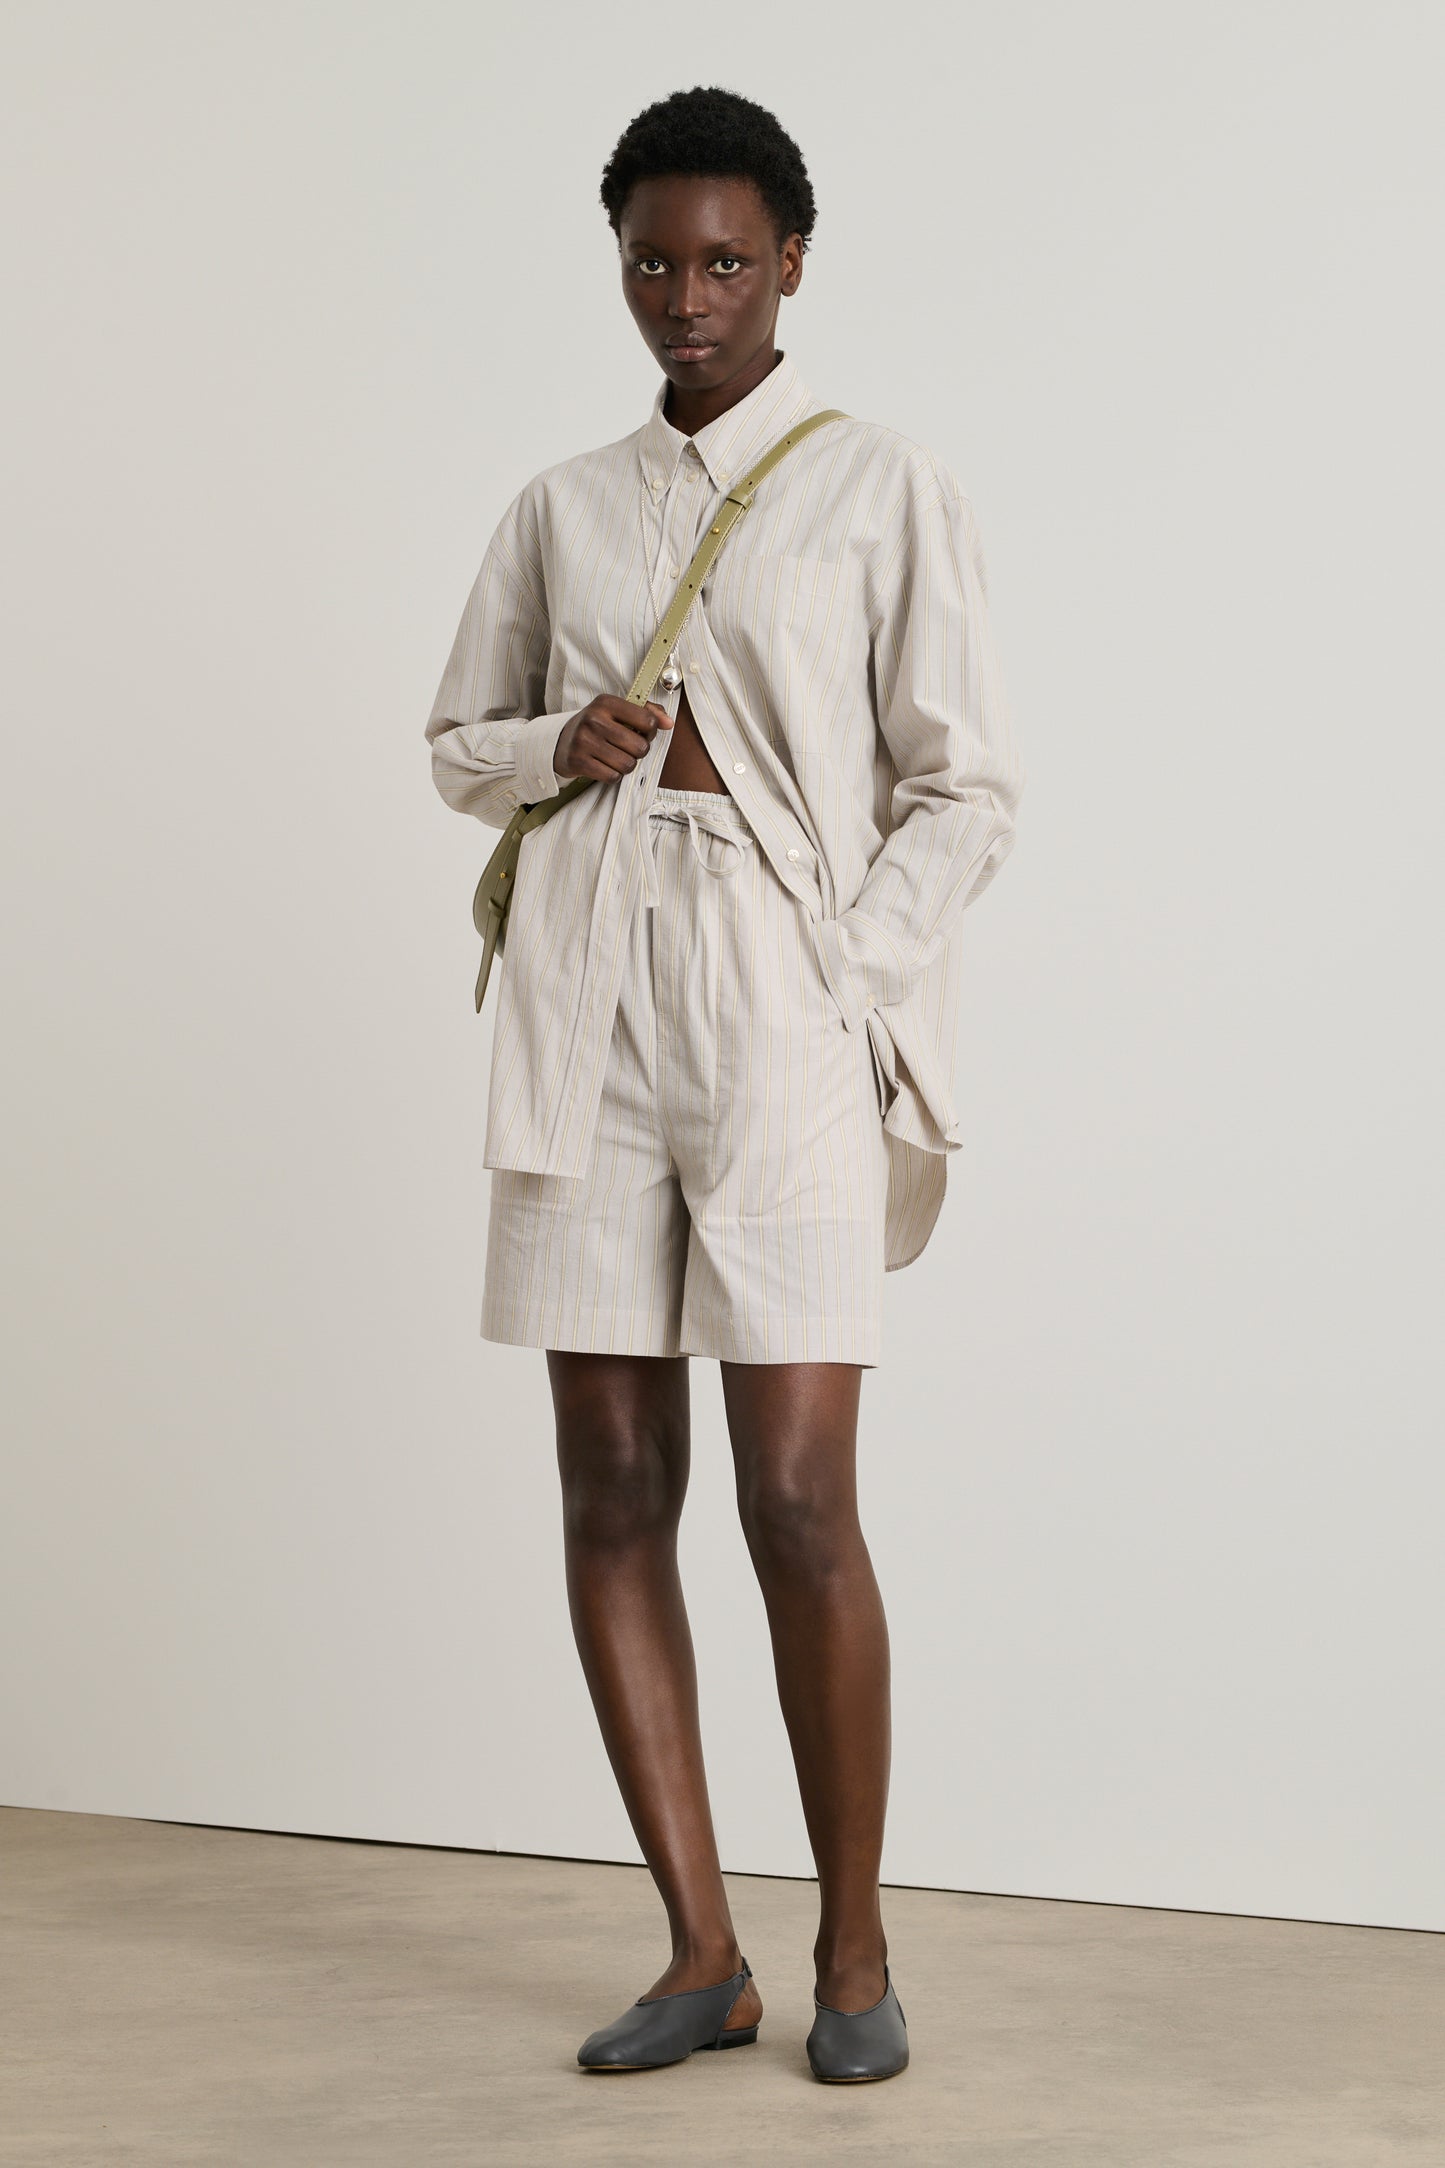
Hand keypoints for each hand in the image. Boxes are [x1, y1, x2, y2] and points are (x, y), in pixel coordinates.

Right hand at [553, 696, 672, 783]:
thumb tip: (669, 723)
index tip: (642, 732)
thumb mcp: (619, 711)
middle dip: (640, 751)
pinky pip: (613, 777)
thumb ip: (648, 712)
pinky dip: (614, 775)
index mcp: (606, 702)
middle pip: (640, 747)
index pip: (647, 720)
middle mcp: (594, 719)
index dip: (651, 731)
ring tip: (618, 757)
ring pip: (627, 764)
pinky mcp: (578, 761)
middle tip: (630, 748)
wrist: (563, 742)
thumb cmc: (599, 726)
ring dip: (627, 765)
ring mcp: (584, 741)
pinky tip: (606, 765)